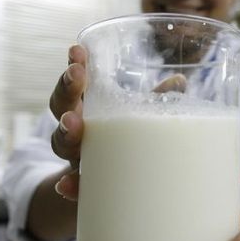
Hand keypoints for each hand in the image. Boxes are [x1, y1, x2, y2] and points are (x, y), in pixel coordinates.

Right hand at [50, 51, 186, 201]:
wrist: (122, 190)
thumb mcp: (143, 117)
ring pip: (61, 144)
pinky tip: (67, 186)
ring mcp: (78, 159)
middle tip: (76, 75)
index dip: (74, 67)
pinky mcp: (86, 187)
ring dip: (65, 132)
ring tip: (71, 124)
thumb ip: (156, 100)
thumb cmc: (132, 142)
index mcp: (89, 107)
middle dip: (66, 90)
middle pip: (61, 108)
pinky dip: (71, 185)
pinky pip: (74, 186)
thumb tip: (178, 82)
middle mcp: (78, 130)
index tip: (76, 50)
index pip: (75, 83)